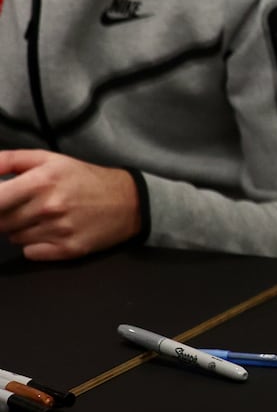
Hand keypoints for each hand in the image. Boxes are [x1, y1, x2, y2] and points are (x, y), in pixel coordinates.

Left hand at [0, 149, 139, 259]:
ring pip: (14, 237)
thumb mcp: (50, 159)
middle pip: (0, 221)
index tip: (2, 201)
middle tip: (24, 206)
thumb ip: (10, 160)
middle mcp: (48, 207)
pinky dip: (35, 245)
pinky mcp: (67, 250)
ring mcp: (58, 231)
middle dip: (6, 214)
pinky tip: (51, 232)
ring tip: (43, 217)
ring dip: (21, 229)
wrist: (129, 202)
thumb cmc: (84, 178)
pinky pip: (30, 252)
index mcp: (41, 181)